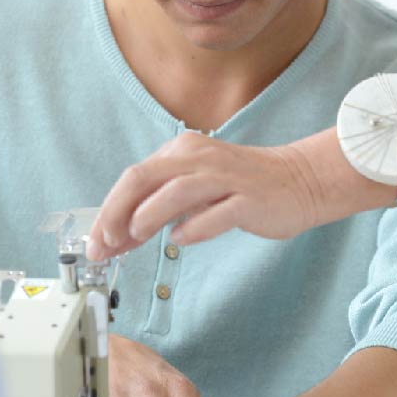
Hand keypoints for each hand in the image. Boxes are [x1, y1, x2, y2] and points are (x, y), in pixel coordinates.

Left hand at [88, 132, 365, 259]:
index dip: (109, 209)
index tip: (97, 242)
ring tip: (133, 239)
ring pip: (175, 192)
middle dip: (116, 213)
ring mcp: (225, 178)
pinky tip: (181, 240)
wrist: (300, 180)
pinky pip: (216, 214)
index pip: (134, 177)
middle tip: (104, 244)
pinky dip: (194, 228)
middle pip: (144, 179)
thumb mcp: (196, 188)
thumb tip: (118, 235)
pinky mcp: (249, 199)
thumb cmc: (243, 188)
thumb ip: (160, 206)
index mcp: (182, 152)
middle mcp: (199, 158)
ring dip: (147, 217)